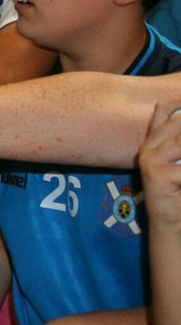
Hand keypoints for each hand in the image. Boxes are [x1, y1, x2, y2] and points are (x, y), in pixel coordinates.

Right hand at [139, 99, 180, 228]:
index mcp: (153, 142)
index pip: (163, 112)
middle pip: (178, 124)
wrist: (173, 223)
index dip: (177, 101)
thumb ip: (177, 142)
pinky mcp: (156, 175)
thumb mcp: (180, 163)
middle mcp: (148, 148)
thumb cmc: (180, 192)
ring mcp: (150, 160)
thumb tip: (176, 115)